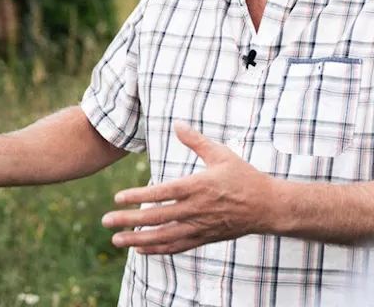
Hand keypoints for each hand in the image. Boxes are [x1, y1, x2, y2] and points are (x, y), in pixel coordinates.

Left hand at [102, 123, 277, 254]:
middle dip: (128, 220)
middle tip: (106, 220)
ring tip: (116, 240)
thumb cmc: (244, 177)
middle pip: (156, 217)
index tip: (118, 197)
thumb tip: (177, 124)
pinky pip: (176, 246)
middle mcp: (195, 209)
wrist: (267, 207)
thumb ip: (196, 141)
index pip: (162, 193)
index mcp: (197, 187)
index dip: (139, 196)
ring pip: (162, 237)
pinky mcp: (204, 238)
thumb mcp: (221, 154)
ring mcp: (199, 227)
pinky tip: (141, 249)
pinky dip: (157, 249)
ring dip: (137, 240)